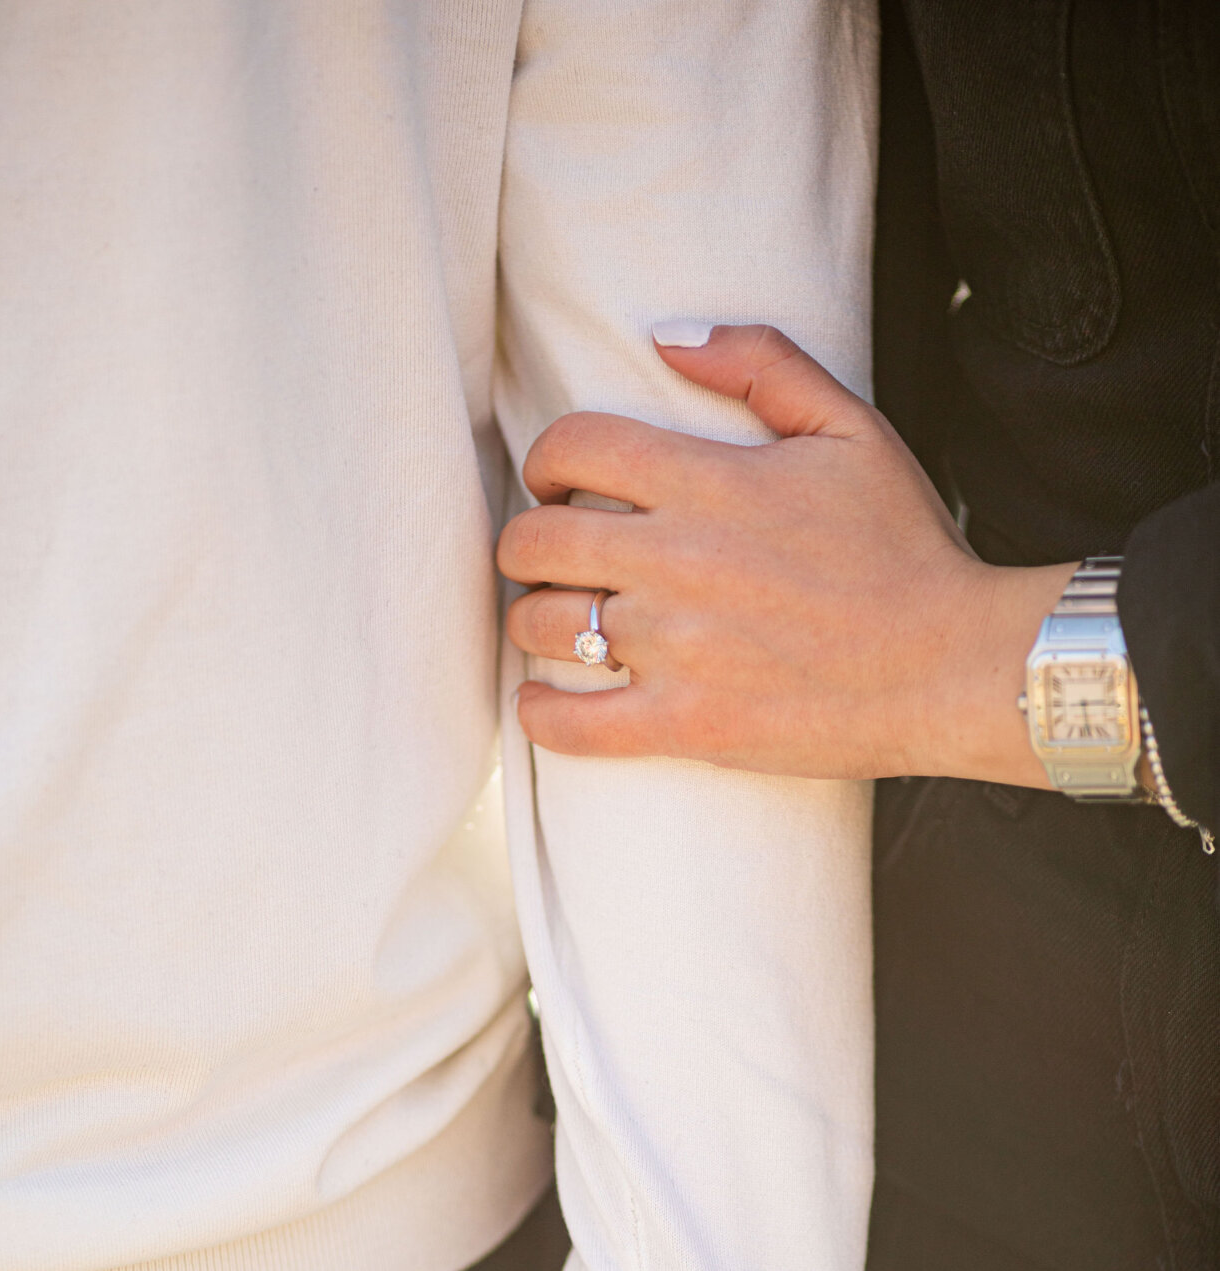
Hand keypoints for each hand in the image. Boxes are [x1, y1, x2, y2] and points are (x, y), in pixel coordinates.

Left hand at [498, 322, 1074, 785]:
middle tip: (552, 558)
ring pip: (540, 627)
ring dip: (534, 620)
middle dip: (527, 544)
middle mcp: (677, 562)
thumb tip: (667, 336)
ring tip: (560, 622)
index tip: (559, 484)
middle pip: (534, 541)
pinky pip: (570, 725)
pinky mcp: (686, 725)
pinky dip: (539, 714)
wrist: (953, 665)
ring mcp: (675, 649)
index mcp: (709, 483)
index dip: (547, 461)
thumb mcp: (853, 429)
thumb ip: (761, 364)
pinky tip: (544, 701)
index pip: (570, 447)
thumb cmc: (907, 548)